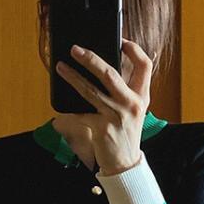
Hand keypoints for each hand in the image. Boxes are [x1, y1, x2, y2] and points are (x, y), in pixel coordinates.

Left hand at [54, 31, 151, 174]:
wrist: (125, 163)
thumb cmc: (125, 131)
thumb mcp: (132, 109)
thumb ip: (123, 89)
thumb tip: (100, 67)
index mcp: (142, 96)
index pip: (145, 66)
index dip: (134, 49)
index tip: (122, 40)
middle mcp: (132, 103)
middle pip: (110, 73)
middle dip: (90, 58)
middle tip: (75, 49)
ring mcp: (117, 116)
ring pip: (90, 90)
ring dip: (73, 77)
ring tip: (60, 67)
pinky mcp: (102, 128)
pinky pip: (80, 114)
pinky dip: (68, 111)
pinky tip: (59, 106)